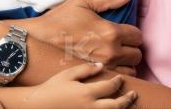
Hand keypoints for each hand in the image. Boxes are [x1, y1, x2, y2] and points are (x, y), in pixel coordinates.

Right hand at [21, 62, 136, 108]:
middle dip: (127, 100)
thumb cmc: (52, 88)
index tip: (120, 78)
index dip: (118, 82)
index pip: (110, 87)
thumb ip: (86, 69)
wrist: (38, 105)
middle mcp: (90, 107)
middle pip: (116, 106)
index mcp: (86, 93)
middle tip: (133, 94)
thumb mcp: (68, 74)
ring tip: (128, 104)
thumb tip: (102, 66)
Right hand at [35, 0, 141, 75]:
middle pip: (137, 54)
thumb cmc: (62, 18)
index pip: (138, 36)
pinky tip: (111, 64)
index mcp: (110, 31)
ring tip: (117, 54)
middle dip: (132, 47)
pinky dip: (119, 72)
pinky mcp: (95, 74)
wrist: (42, 37)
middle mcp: (110, 51)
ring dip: (127, 61)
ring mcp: (103, 65)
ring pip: (130, 68)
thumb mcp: (83, 1)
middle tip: (122, 43)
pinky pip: (118, 78)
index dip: (133, 33)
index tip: (124, 31)